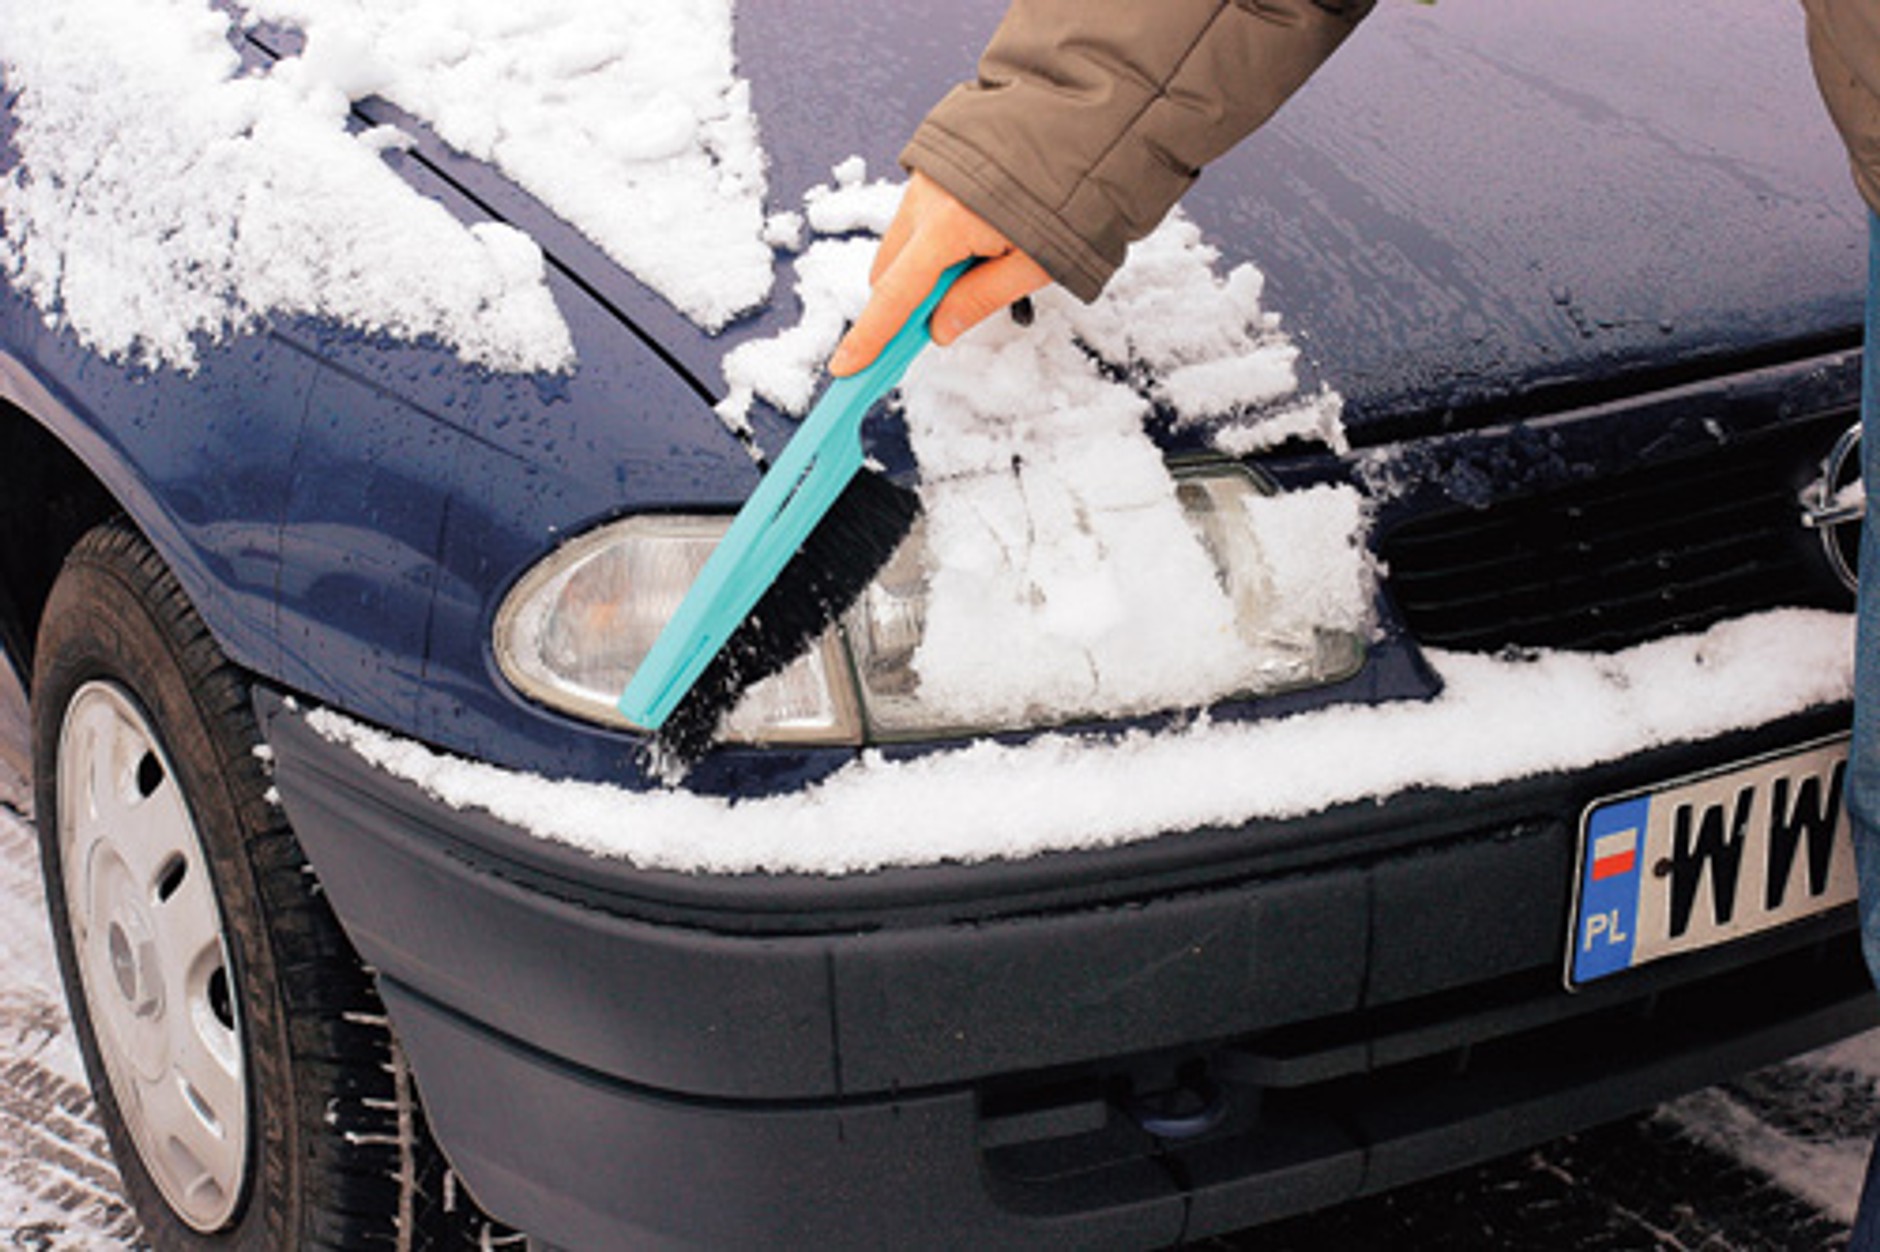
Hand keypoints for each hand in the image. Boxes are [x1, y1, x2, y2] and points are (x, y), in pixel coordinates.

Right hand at [828, 171, 1051, 376]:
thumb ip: (980, 300)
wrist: (1081, 121)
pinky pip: (915, 220)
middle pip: (889, 274)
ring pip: (902, 247)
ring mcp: (923, 180)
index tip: (846, 366)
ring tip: (982, 262)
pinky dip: (932, 243)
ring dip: (923, 271)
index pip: (896, 296)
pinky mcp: (930, 170)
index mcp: (948, 225)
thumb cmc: (1069, 189)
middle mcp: (925, 198)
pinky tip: (976, 238)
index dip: (870, 337)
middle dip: (904, 304)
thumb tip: (938, 330)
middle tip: (941, 317)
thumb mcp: (1034, 264)